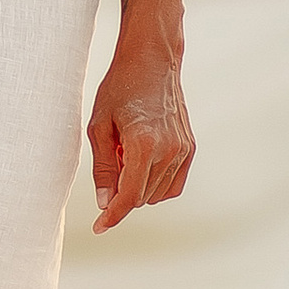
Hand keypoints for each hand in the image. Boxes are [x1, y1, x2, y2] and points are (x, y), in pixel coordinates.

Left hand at [88, 36, 193, 232]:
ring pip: (156, 194)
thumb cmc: (120, 89)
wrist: (152, 61)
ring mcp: (183, 150)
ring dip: (137, 185)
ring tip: (127, 150)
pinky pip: (172, 185)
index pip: (128, 197)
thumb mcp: (99, 127)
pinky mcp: (190, 148)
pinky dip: (154, 183)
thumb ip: (102, 168)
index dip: (112, 216)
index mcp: (144, 144)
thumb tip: (105, 203)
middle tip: (111, 157)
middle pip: (141, 197)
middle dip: (120, 191)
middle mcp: (169, 151)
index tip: (98, 227)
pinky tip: (142, 160)